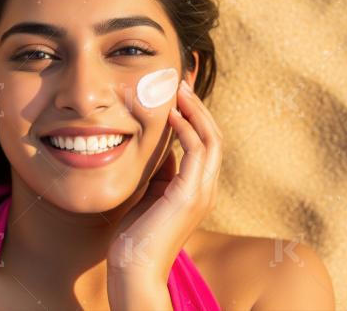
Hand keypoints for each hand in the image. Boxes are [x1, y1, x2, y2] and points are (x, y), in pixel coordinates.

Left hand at [107, 79, 222, 307]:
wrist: (133, 267)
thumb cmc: (135, 234)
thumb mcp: (149, 193)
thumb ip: (159, 170)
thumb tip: (157, 144)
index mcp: (197, 187)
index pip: (204, 141)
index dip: (194, 114)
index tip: (179, 89)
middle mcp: (206, 188)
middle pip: (213, 135)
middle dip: (198, 105)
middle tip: (182, 79)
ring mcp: (202, 192)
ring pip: (211, 139)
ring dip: (195, 111)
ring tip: (179, 89)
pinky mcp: (190, 196)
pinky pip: (198, 153)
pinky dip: (187, 129)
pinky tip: (171, 114)